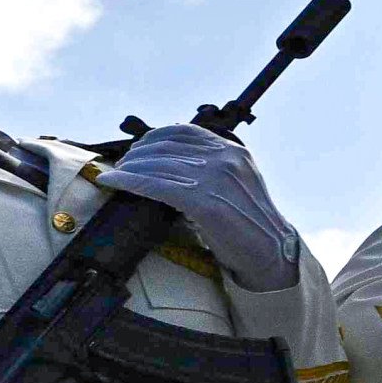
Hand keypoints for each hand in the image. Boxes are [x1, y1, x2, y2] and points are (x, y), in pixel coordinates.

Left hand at [94, 121, 303, 284]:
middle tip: (121, 164)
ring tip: (115, 173)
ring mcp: (214, 179)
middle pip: (166, 147)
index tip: (137, 147)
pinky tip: (111, 181)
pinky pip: (155, 186)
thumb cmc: (248, 222)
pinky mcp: (203, 203)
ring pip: (157, 165)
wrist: (270, 250)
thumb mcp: (236, 182)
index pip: (184, 132)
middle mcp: (224, 159)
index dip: (154, 137)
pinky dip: (127, 181)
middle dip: (136, 154)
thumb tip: (174, 161)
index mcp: (232, 151)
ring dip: (128, 167)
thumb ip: (212, 167)